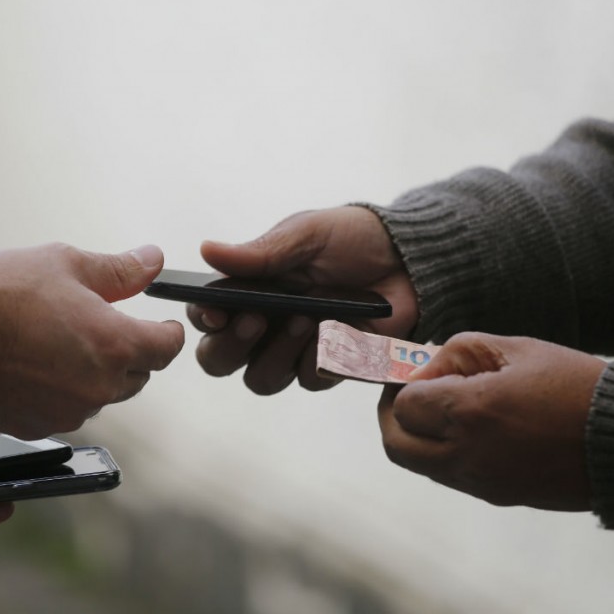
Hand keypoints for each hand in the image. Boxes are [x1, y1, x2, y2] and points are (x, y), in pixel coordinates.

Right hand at [0, 243, 185, 438]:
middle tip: (99, 325)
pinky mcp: (38, 427)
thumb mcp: (66, 263)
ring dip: (94, 374)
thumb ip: (120, 269)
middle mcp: (100, 387)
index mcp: (116, 345)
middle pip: (138, 375)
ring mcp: (69, 413)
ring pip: (102, 395)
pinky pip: (66, 410)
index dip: (167, 332)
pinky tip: (35, 365)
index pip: (168, 347)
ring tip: (58, 341)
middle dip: (128, 351)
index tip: (160, 323)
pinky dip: (61, 392)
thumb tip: (154, 260)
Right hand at [189, 206, 417, 393]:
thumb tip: (207, 250)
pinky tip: (336, 332)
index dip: (204, 319)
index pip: (207, 316)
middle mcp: (262, 328)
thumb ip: (261, 251)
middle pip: (219, 360)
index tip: (217, 312)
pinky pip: (310, 379)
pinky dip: (319, 359)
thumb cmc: (351, 239)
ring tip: (304, 320)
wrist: (409, 258)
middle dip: (230, 346)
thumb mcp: (306, 234)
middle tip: (257, 320)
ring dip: (276, 354)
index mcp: (247, 291)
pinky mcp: (328, 367)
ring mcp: (293, 352)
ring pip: (261, 379)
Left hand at [377, 332, 606, 510]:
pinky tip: (471, 428)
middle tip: (409, 395)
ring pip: (420, 465)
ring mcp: (481, 481)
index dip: (402, 384)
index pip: (403, 406)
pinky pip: (450, 476)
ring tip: (443, 409)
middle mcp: (466, 453)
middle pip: (396, 445)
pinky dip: (443, 453)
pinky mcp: (499, 495)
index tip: (415, 371)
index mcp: (469, 412)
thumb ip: (461, 353)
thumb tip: (426, 369)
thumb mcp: (519, 349)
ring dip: (417, 437)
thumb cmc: (579, 387)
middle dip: (393, 418)